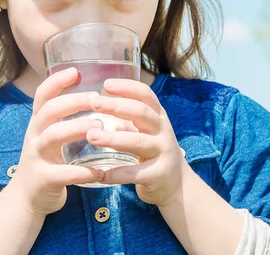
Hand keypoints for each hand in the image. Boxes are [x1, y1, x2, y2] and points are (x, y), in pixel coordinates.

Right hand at [10, 68, 118, 215]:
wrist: (27, 198)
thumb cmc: (48, 161)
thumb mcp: (52, 136)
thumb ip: (67, 119)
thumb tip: (101, 99)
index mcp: (38, 122)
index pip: (42, 95)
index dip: (57, 81)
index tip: (76, 71)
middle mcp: (34, 135)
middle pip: (49, 110)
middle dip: (73, 101)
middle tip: (97, 99)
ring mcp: (36, 156)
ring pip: (52, 136)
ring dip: (76, 128)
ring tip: (100, 127)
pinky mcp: (43, 179)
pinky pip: (62, 173)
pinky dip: (82, 172)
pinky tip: (99, 171)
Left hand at [85, 78, 188, 206]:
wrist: (178, 184)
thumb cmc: (154, 152)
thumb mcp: (145, 131)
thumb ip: (127, 120)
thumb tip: (100, 106)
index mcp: (158, 116)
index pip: (145, 95)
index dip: (127, 87)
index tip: (106, 84)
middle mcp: (163, 130)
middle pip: (141, 113)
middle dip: (116, 106)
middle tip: (94, 103)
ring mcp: (164, 152)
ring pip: (138, 142)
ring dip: (113, 138)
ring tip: (91, 136)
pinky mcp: (160, 174)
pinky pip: (136, 173)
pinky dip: (117, 174)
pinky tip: (100, 175)